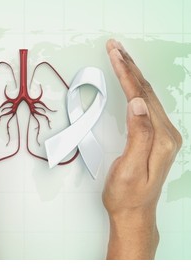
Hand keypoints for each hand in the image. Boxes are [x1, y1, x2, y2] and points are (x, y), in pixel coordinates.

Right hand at [103, 39, 182, 258]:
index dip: (126, 74)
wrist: (133, 213)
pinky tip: (129, 81)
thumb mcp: (130, 167)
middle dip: (128, 66)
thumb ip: (137, 135)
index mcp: (161, 138)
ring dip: (131, 74)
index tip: (114, 55)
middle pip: (145, 91)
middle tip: (114, 47)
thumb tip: (137, 105)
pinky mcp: (155, 136)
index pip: (141, 97)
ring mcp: (162, 134)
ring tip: (119, 56)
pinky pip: (144, 104)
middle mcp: (166, 133)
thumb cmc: (127, 195)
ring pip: (145, 95)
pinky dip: (134, 87)